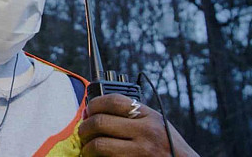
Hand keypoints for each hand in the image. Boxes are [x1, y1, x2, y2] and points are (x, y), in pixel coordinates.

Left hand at [78, 94, 198, 156]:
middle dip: (85, 127)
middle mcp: (146, 132)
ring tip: (88, 147)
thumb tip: (96, 110)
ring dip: (87, 146)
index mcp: (149, 116)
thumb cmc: (169, 145)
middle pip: (101, 122)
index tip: (88, 110)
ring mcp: (141, 152)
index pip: (113, 101)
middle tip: (83, 132)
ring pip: (99, 145)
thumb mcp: (156, 122)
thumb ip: (132, 114)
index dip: (94, 104)